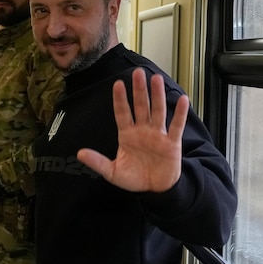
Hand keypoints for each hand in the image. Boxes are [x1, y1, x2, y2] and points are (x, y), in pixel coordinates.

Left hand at [77, 68, 187, 192]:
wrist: (154, 190)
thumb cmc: (134, 179)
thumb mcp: (112, 172)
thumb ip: (97, 162)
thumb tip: (79, 153)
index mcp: (127, 135)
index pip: (122, 113)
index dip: (120, 99)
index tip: (117, 84)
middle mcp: (143, 131)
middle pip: (140, 106)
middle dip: (139, 90)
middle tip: (137, 73)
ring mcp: (158, 135)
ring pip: (157, 111)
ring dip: (157, 95)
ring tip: (156, 79)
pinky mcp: (172, 143)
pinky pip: (176, 126)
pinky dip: (180, 114)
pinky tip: (183, 100)